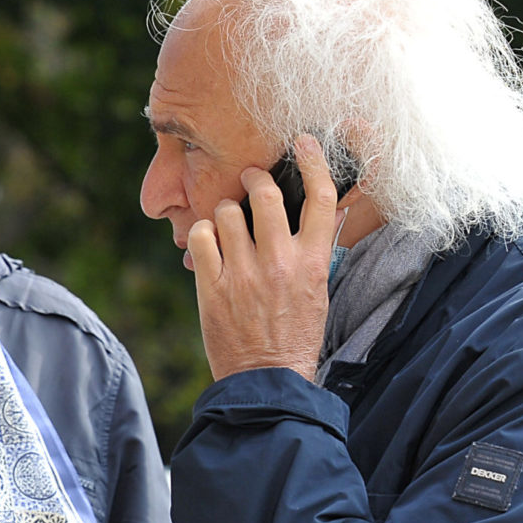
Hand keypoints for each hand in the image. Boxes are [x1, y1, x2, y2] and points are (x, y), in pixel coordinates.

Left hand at [185, 134, 335, 381]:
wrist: (267, 379)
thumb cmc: (295, 335)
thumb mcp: (318, 290)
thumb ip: (313, 250)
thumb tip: (314, 213)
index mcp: (313, 262)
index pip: (321, 197)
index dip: (314, 161)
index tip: (303, 143)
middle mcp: (280, 262)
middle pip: (267, 194)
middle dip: (256, 180)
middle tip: (251, 181)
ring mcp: (244, 273)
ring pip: (228, 211)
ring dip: (226, 211)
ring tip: (229, 226)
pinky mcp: (212, 286)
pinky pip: (201, 236)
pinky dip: (202, 233)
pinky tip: (209, 244)